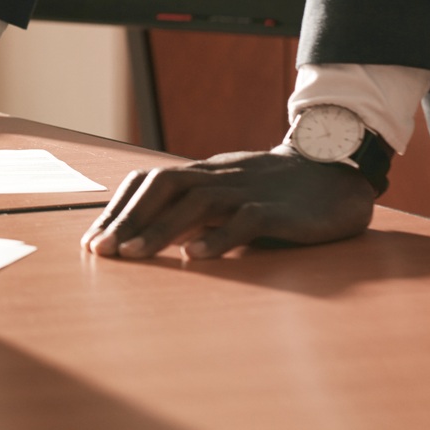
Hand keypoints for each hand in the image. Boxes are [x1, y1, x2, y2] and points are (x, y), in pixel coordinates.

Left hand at [80, 146, 375, 260]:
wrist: (336, 173)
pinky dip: (218, 237)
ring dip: (159, 229)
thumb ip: (195, 210)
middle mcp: (219, 178)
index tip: (93, 240)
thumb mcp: (229, 196)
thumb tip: (151, 235)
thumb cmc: (277, 193)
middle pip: (162, 186)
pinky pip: (244, 220)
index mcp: (204, 175)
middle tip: (101, 251)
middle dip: (127, 218)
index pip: (149, 182)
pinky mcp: (278, 211)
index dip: (118, 208)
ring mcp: (248, 191)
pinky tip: (196, 256)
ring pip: (195, 202)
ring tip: (133, 255)